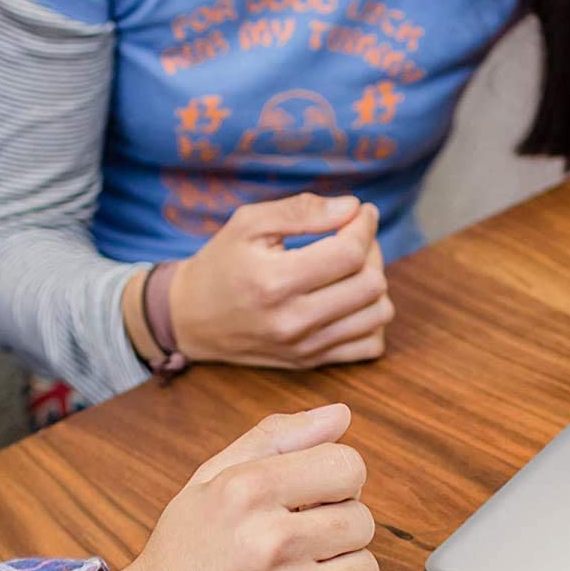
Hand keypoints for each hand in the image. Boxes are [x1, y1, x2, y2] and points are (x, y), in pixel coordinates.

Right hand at [78, 403, 378, 570]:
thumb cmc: (182, 561)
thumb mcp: (208, 485)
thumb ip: (275, 439)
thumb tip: (342, 414)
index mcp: (247, 491)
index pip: (349, 466)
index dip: (334, 487)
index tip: (306, 507)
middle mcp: (270, 543)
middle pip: (362, 520)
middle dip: (333, 536)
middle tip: (289, 556)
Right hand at [168, 193, 392, 368]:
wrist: (190, 319)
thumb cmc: (221, 263)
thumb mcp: (248, 223)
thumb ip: (301, 210)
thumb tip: (352, 208)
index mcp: (275, 281)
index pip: (349, 253)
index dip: (364, 226)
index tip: (362, 211)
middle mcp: (293, 320)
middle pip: (370, 284)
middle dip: (372, 251)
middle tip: (353, 237)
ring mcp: (305, 347)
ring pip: (378, 314)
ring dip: (375, 285)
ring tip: (352, 268)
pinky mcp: (312, 362)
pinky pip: (370, 345)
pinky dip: (371, 319)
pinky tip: (350, 300)